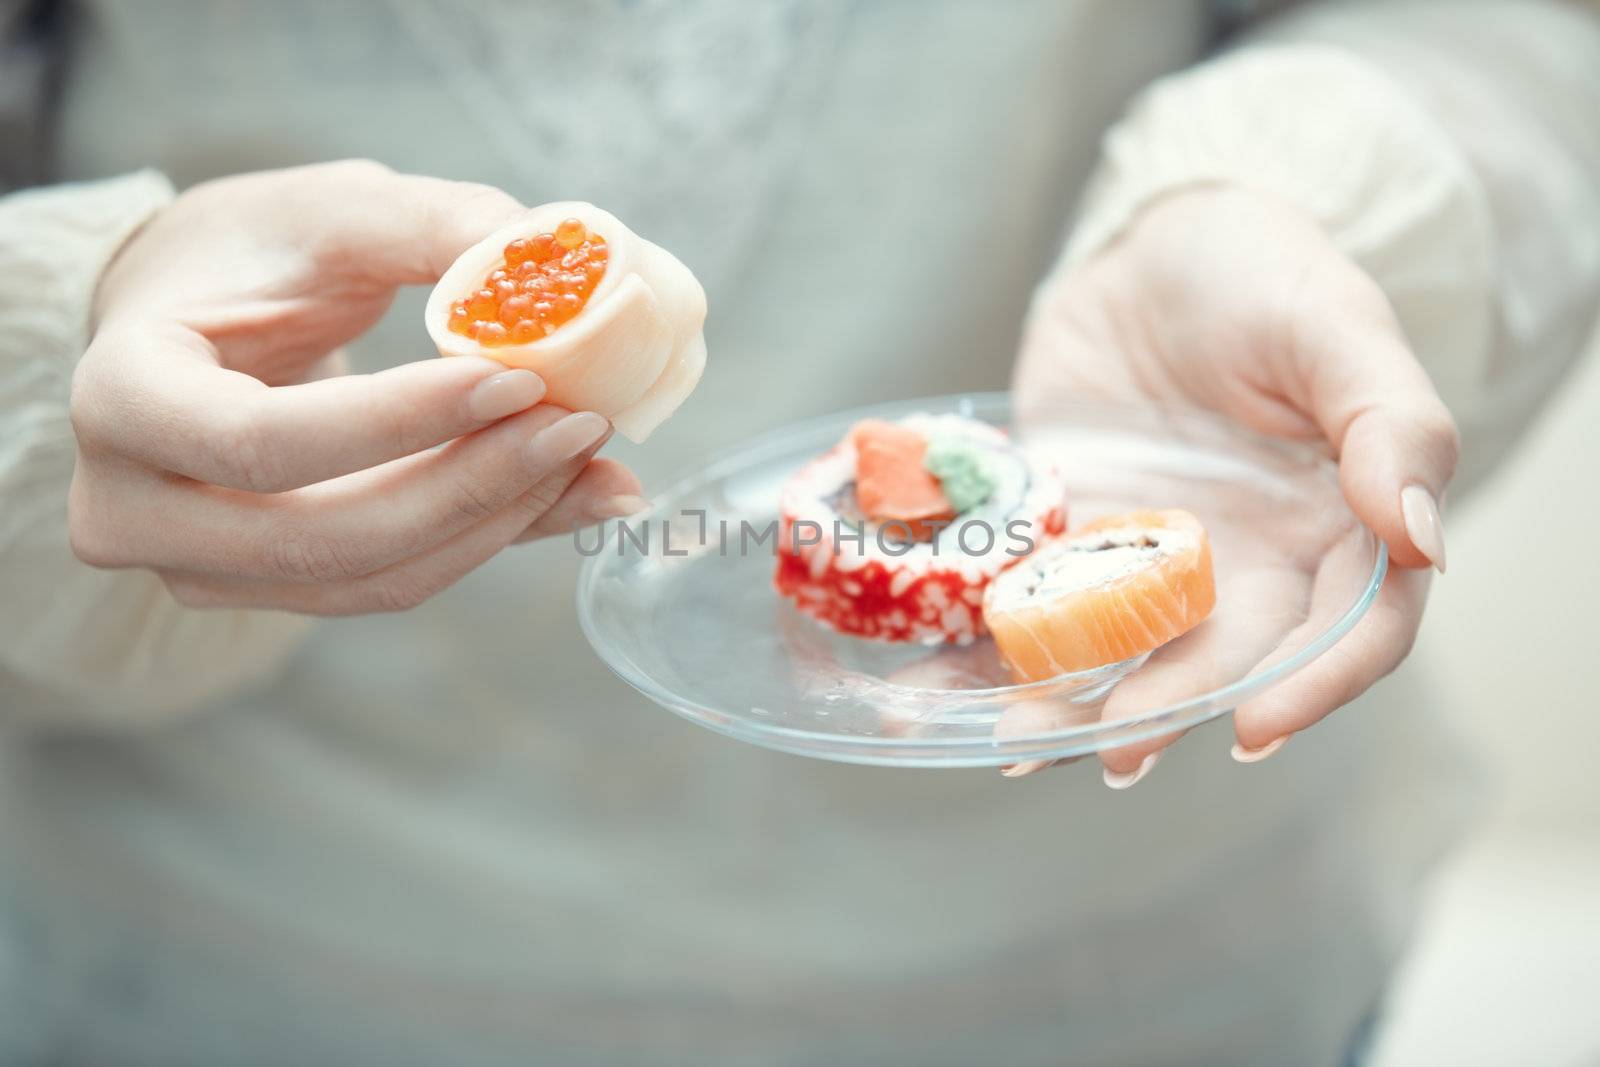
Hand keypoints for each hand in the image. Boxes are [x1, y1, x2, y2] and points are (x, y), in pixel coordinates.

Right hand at [68, 160, 642, 613]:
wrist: (185, 323)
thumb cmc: (248, 256)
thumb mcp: (328, 214)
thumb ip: (431, 225)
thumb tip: (553, 261)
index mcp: (121, 395)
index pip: (264, 441)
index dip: (403, 422)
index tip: (523, 378)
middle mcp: (133, 507)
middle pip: (327, 533)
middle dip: (475, 483)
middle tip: (583, 423)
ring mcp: (194, 567)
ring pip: (372, 575)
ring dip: (498, 519)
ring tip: (589, 451)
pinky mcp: (264, 589)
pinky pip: (390, 582)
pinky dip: (485, 537)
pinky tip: (563, 488)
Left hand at [1008, 186, 1457, 780]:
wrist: (1151, 250)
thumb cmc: (1263, 275)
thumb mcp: (1338, 328)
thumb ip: (1393, 427)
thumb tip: (1422, 544)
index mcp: (1339, 530)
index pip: (1352, 634)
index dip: (1315, 688)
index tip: (1256, 727)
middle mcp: (1249, 566)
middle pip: (1223, 661)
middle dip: (1171, 710)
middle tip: (1116, 751)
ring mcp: (1151, 564)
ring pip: (1121, 654)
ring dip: (1070, 705)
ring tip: (1013, 740)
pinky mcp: (1069, 547)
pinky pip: (1031, 610)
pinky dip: (984, 654)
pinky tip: (933, 692)